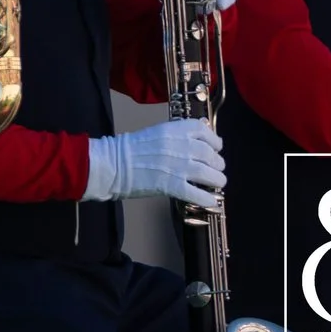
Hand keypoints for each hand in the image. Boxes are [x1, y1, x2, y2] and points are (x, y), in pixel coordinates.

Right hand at [84, 118, 225, 205]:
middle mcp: (182, 147)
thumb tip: (196, 137)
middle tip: (215, 170)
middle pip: (212, 156)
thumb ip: (177, 135)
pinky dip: (208, 199)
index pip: (205, 132)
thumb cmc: (130, 148)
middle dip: (217, 165)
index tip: (214, 148)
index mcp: (176, 130)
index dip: (214, 141)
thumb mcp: (156, 132)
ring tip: (215, 185)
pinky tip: (209, 201)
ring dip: (217, 181)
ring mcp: (180, 167)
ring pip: (212, 176)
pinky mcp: (174, 186)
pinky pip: (200, 195)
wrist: (113, 164)